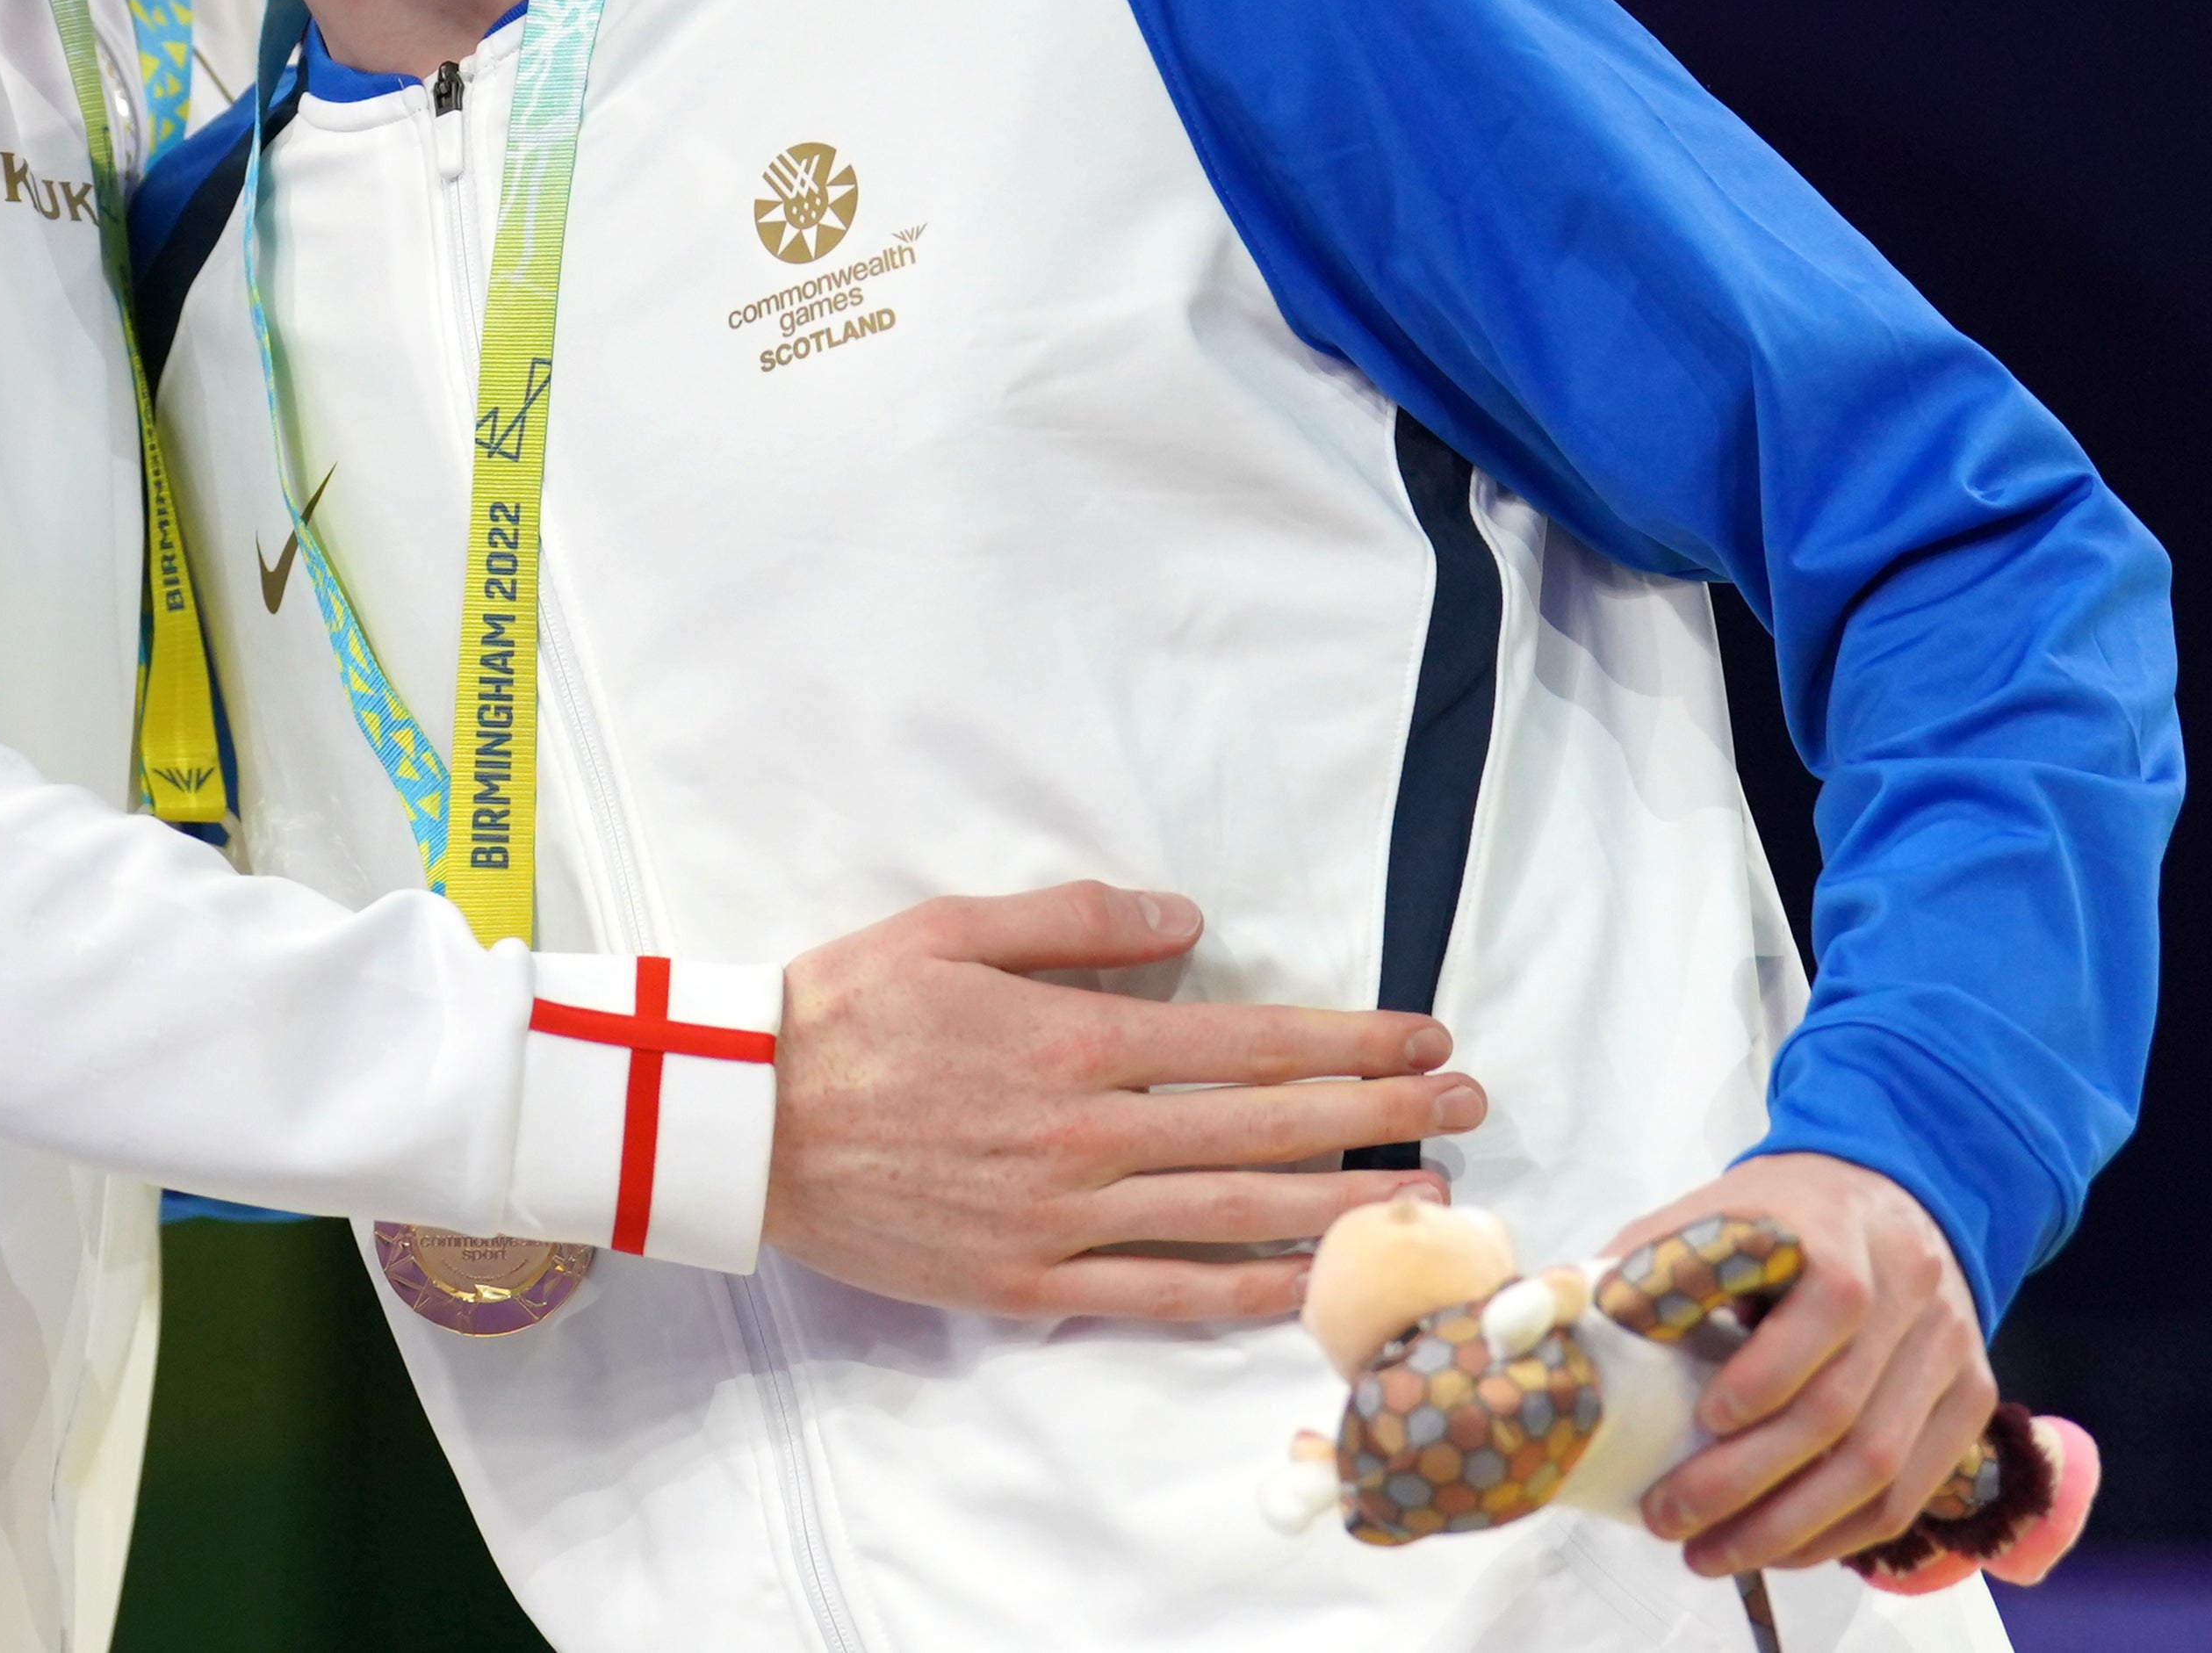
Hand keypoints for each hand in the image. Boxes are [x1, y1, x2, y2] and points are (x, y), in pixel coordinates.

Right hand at [763, 882, 1483, 1323]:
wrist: (744, 1119)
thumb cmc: (843, 1009)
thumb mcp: (950, 928)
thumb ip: (1074, 921)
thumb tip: (1187, 919)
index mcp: (1072, 1040)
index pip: (1246, 1043)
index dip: (1348, 1041)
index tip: (1425, 1035)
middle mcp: (1083, 1134)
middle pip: (1263, 1128)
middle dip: (1378, 1112)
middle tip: (1467, 1103)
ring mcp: (1059, 1216)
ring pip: (1231, 1217)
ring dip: (1339, 1204)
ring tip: (1425, 1196)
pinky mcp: (1026, 1280)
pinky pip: (1156, 1293)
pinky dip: (1242, 1293)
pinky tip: (1308, 1283)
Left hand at [1611, 1152, 1988, 1576]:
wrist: (1887, 1190)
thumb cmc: (1779, 1214)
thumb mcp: (1713, 1212)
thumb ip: (1653, 1262)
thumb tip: (1569, 1320)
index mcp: (1844, 1234)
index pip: (1828, 1309)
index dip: (1765, 1375)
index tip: (1701, 1421)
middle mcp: (1915, 1293)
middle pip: (1845, 1410)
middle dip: (1750, 1480)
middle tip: (1671, 1518)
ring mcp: (1951, 1351)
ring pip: (1881, 1468)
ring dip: (1791, 1528)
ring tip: (1712, 1554)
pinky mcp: (1970, 1400)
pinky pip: (1913, 1492)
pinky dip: (1843, 1536)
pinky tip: (1782, 1551)